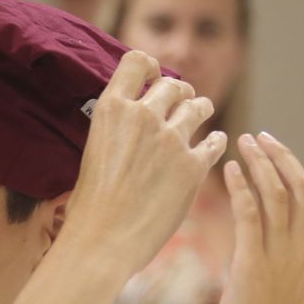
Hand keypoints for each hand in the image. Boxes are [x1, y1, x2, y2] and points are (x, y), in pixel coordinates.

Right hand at [60, 51, 225, 279]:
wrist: (101, 242)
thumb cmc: (89, 206)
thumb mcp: (93, 150)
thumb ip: (116, 127)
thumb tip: (131, 118)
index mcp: (111, 109)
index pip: (137, 61)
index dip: (150, 66)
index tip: (154, 76)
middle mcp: (143, 116)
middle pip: (173, 84)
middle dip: (179, 92)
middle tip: (181, 101)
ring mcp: (171, 140)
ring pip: (199, 106)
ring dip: (201, 109)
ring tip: (201, 114)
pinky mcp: (193, 166)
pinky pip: (214, 141)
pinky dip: (215, 142)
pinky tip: (214, 144)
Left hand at [210, 133, 303, 303]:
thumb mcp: (276, 292)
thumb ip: (276, 263)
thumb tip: (257, 243)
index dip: (295, 169)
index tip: (274, 150)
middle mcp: (302, 253)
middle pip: (302, 188)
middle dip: (281, 156)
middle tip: (258, 137)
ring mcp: (281, 259)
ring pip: (278, 195)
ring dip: (260, 163)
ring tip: (242, 142)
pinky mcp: (254, 266)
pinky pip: (251, 215)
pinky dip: (241, 187)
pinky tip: (229, 170)